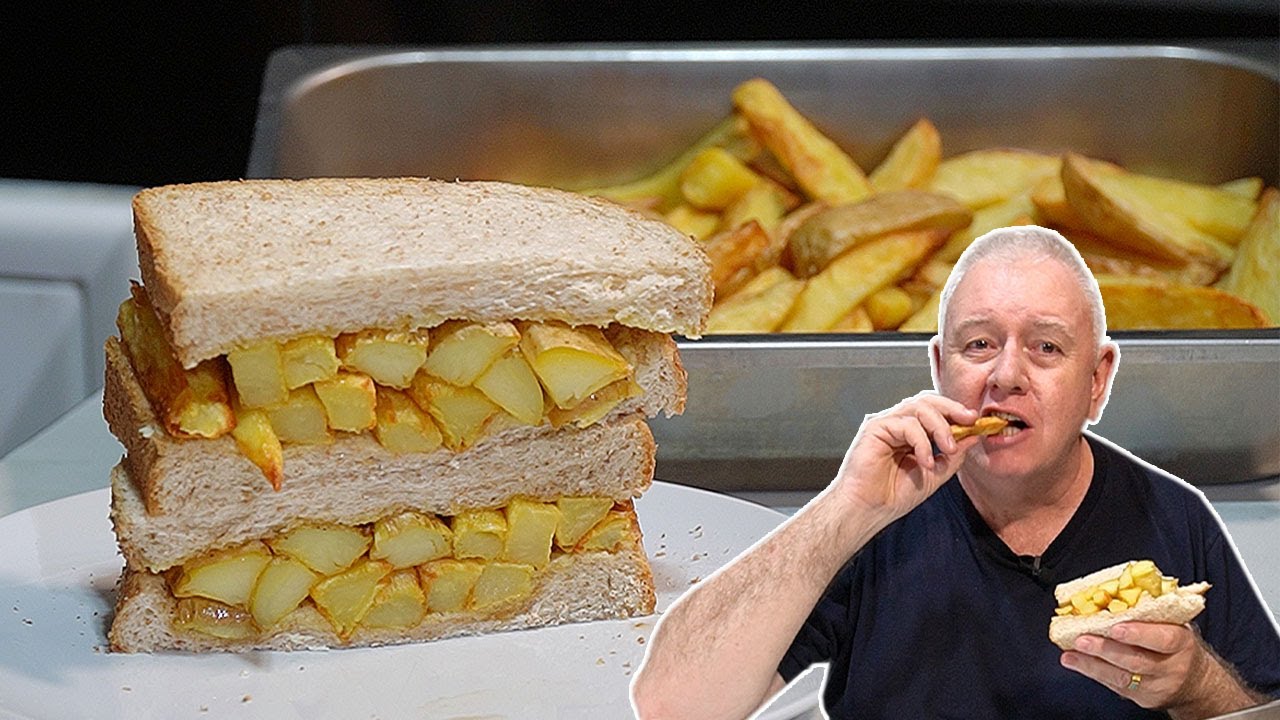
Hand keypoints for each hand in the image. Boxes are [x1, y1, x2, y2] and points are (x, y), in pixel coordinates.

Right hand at [831, 391, 979, 527]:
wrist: (869, 510)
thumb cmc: (894, 495)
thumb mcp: (935, 474)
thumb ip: (953, 455)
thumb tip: (974, 436)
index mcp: (909, 432)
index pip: (934, 410)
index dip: (955, 412)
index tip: (975, 422)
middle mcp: (896, 423)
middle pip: (927, 400)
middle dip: (952, 409)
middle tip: (969, 422)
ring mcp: (885, 423)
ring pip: (918, 407)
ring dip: (940, 426)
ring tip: (949, 449)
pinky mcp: (874, 427)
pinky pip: (906, 424)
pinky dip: (921, 442)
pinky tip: (925, 462)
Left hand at [1060, 622, 1204, 709]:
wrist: (1195, 682)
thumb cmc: (1176, 643)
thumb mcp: (1175, 625)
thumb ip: (1151, 611)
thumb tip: (1115, 586)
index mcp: (1182, 642)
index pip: (1164, 639)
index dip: (1139, 633)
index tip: (1115, 627)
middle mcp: (1172, 666)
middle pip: (1137, 660)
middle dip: (1106, 649)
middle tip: (1082, 639)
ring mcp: (1157, 685)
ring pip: (1123, 677)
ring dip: (1092, 663)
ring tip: (1071, 652)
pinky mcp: (1142, 697)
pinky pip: (1115, 685)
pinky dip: (1092, 672)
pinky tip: (1074, 661)